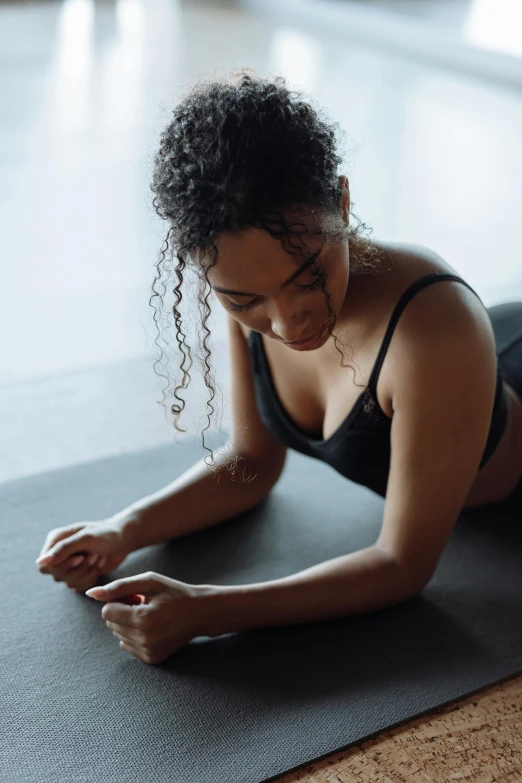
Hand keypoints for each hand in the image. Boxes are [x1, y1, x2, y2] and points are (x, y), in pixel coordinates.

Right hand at [36, 519, 132, 593]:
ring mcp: (69, 565)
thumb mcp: (85, 538)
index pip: (44, 566)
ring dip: (86, 573)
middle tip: (93, 556)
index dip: (61, 567)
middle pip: (56, 576)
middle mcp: (58, 554)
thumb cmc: (106, 533)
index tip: (80, 558)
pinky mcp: (79, 574)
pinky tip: (98, 567)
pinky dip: (91, 579)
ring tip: (96, 558)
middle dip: (78, 569)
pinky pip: (79, 587)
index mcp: (55, 541)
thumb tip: (40, 563)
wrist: (124, 538)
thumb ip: (62, 550)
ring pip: (68, 583)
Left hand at [85, 571, 202, 664]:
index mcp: (143, 619)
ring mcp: (148, 652)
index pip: (107, 612)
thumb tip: (91, 593)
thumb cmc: (174, 592)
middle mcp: (144, 640)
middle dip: (123, 612)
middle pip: (111, 624)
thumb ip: (119, 586)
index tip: (137, 596)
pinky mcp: (151, 659)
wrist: (201, 612)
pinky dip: (135, 635)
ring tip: (150, 615)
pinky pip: (127, 646)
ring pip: (118, 635)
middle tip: (145, 604)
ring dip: (129, 623)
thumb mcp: (149, 581)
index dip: (120, 600)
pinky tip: (153, 627)